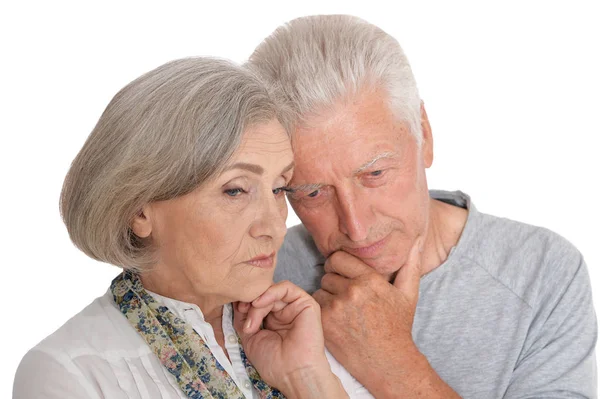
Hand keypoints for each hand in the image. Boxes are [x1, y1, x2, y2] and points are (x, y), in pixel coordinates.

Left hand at [234, 281, 346, 398]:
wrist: (292, 373)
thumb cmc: (273, 362)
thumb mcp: (250, 338)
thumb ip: (245, 319)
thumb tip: (238, 302)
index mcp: (273, 322)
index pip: (259, 302)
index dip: (246, 303)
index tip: (236, 310)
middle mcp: (285, 313)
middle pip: (264, 296)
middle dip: (250, 300)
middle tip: (241, 309)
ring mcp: (295, 308)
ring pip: (272, 292)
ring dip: (257, 302)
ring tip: (250, 314)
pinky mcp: (306, 304)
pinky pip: (287, 288)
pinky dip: (270, 292)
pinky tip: (259, 303)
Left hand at [313, 238, 425, 396]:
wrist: (387, 362)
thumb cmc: (397, 327)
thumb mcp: (408, 295)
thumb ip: (410, 266)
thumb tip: (416, 241)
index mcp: (370, 280)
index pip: (338, 258)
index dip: (338, 265)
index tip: (342, 273)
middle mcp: (352, 291)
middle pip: (327, 273)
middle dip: (333, 280)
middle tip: (343, 293)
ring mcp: (336, 307)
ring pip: (319, 289)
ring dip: (326, 295)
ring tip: (340, 307)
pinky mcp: (325, 322)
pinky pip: (314, 305)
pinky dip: (321, 310)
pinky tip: (335, 318)